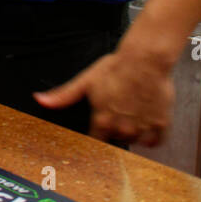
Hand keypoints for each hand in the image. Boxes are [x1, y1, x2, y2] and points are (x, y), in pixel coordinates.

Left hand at [34, 49, 174, 145]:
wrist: (145, 60)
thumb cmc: (115, 67)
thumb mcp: (85, 80)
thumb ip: (64, 95)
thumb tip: (39, 100)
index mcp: (102, 119)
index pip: (96, 141)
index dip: (97, 136)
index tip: (99, 131)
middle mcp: (122, 127)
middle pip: (117, 140)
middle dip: (115, 129)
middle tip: (118, 112)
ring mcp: (143, 126)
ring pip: (135, 140)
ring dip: (133, 132)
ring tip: (131, 114)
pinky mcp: (161, 124)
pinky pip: (156, 141)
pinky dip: (151, 136)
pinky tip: (147, 123)